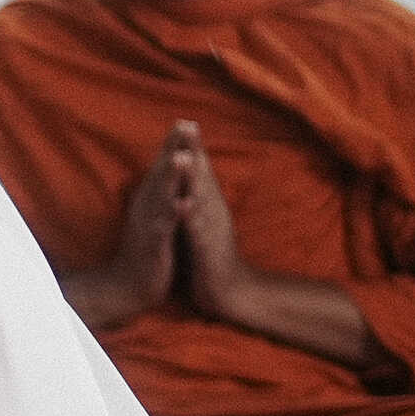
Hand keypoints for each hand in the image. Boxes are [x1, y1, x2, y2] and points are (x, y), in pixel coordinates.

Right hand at [65, 137, 183, 327]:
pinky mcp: (153, 245)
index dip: (174, 145)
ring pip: (162, 196)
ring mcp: (149, 225)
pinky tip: (183, 204)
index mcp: (150, 200)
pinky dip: (173, 215)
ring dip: (172, 177)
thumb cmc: (147, 250)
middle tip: (185, 124)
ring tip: (184, 157)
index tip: (186, 121)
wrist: (127, 287)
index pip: (163, 167)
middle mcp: (146, 207)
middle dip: (174, 149)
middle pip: (162, 173)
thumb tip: (165, 175)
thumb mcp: (153, 218)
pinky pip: (164, 228)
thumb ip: (159, 196)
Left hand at [166, 126, 245, 309]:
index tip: (182, 121)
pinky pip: (198, 232)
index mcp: (209, 207)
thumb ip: (200, 203)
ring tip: (184, 155)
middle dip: (194, 151)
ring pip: (202, 199)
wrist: (232, 294)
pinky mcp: (208, 251)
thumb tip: (194, 182)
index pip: (199, 172)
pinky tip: (182, 203)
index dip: (192, 148)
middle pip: (203, 177)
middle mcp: (213, 213)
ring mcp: (212, 231)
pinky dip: (190, 217)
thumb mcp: (204, 225)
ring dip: (193, 178)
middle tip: (187, 123)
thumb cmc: (212, 258)